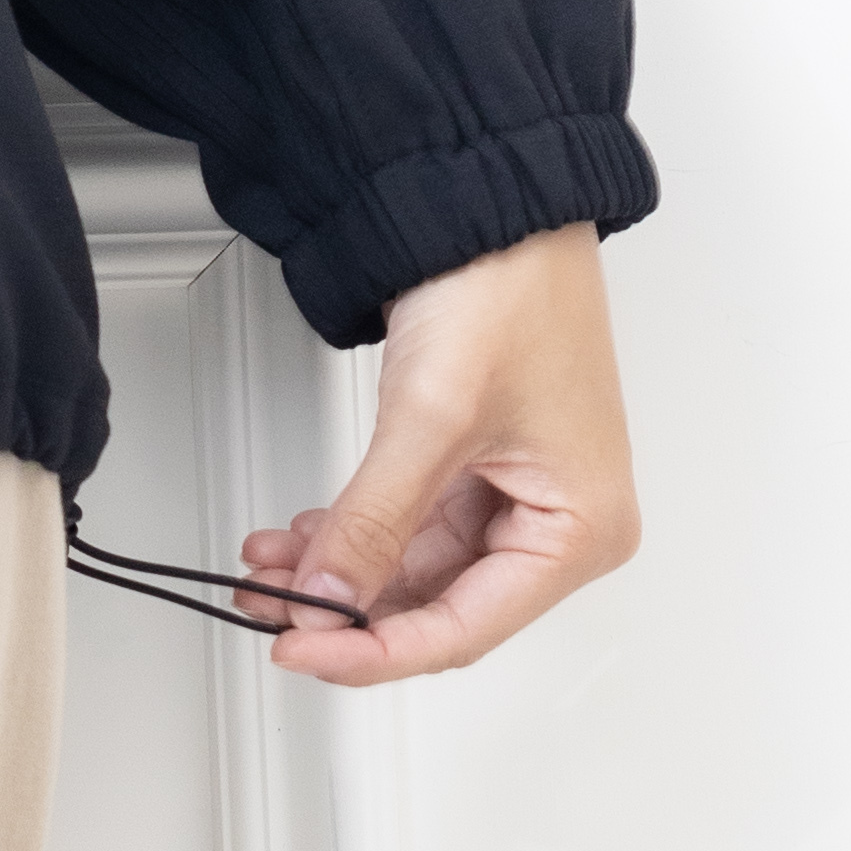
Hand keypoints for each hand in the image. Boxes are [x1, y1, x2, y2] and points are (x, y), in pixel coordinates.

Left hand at [238, 218, 639, 682]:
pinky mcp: (477, 461)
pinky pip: (408, 522)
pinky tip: (300, 535)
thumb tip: (327, 595)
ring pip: (414, 567)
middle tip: (268, 609)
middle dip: (346, 607)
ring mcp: (518, 492)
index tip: (301, 647)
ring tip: (267, 568)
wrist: (492, 200)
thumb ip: (375, 521)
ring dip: (338, 570)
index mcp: (582, 530)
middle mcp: (560, 522)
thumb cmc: (510, 289)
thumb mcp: (431, 419)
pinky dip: (352, 530)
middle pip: (438, 605)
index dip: (374, 649)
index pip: (465, 628)